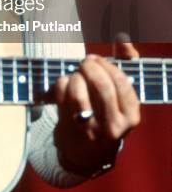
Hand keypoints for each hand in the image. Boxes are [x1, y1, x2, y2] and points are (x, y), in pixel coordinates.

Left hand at [54, 42, 140, 175]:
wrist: (88, 152)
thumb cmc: (106, 112)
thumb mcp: (120, 94)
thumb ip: (125, 63)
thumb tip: (123, 39)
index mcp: (130, 116)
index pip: (121, 82)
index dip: (106, 64)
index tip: (95, 58)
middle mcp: (114, 126)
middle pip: (101, 86)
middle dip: (90, 67)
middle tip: (84, 62)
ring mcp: (90, 130)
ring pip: (79, 93)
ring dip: (74, 77)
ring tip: (75, 76)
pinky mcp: (70, 129)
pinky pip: (62, 97)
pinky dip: (61, 83)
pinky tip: (64, 83)